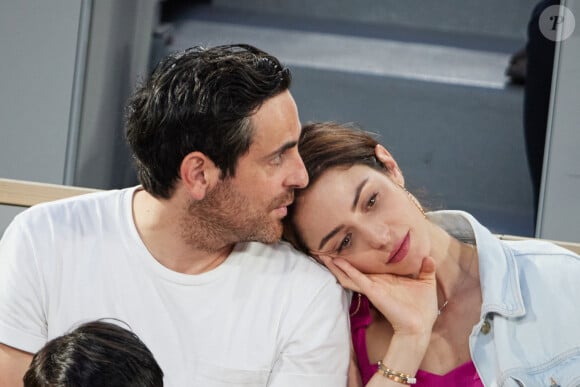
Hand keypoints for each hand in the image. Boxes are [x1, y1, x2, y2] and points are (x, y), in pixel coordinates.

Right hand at [320, 255, 437, 336]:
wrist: (420, 326)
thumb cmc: (423, 308)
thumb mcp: (426, 283)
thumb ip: (426, 269)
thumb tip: (429, 256)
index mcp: (385, 280)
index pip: (367, 268)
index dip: (356, 260)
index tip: (347, 248)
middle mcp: (375, 283)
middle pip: (352, 271)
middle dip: (338, 262)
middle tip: (324, 251)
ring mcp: (372, 287)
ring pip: (349, 275)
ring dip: (336, 266)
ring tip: (323, 255)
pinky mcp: (373, 292)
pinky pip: (357, 279)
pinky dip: (346, 270)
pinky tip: (337, 262)